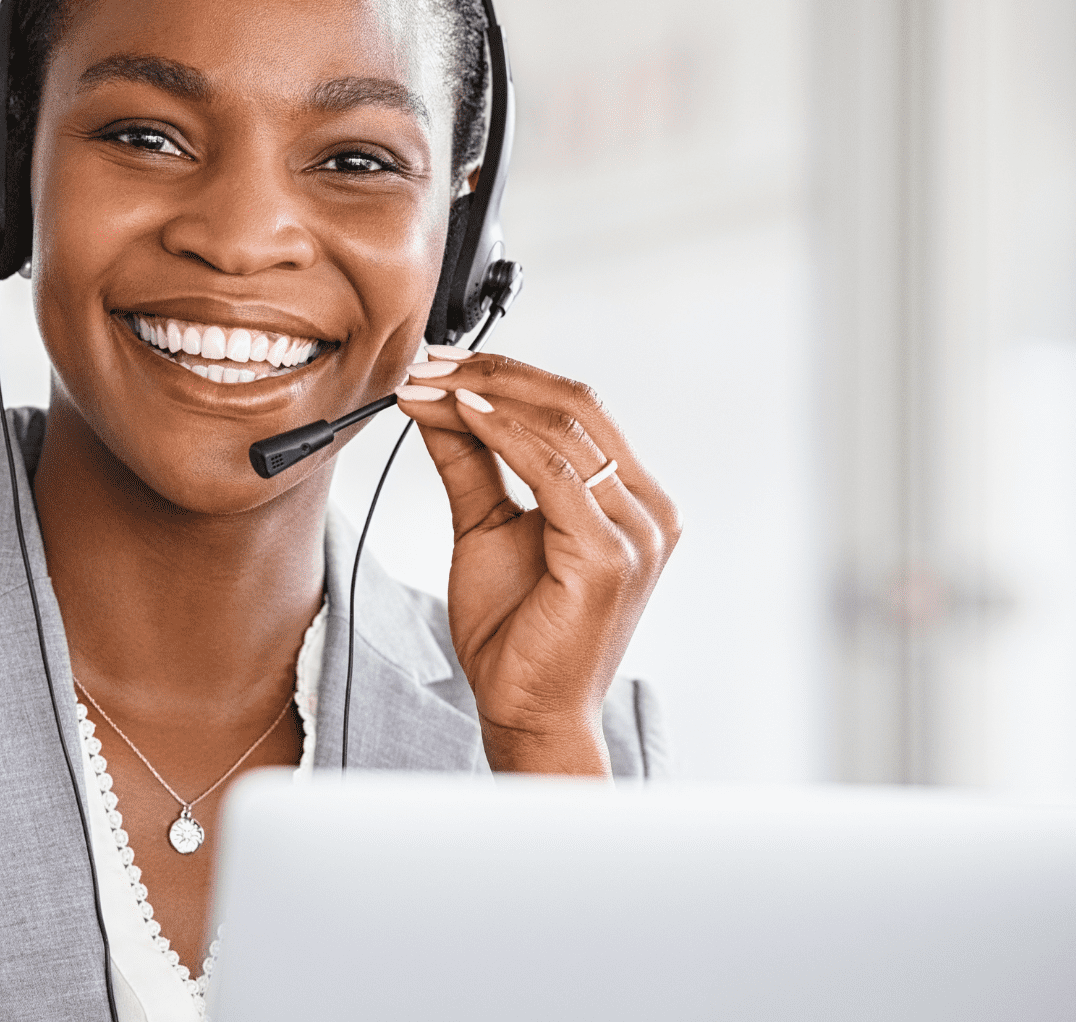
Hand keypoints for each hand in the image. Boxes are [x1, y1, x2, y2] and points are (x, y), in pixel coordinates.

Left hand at [394, 347, 677, 775]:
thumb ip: (471, 464)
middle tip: (427, 363)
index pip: (576, 408)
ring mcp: (637, 533)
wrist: (528, 711)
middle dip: (493, 375)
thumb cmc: (517, 632)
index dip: (507, 374)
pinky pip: (554, 474)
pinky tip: (462, 417)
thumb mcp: (486, 527)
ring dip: (486, 398)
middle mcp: (648, 509)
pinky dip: (503, 435)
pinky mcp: (611, 557)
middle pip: (575, 405)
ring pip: (563, 429)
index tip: (440, 363)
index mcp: (631, 499)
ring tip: (427, 386)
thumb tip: (440, 403)